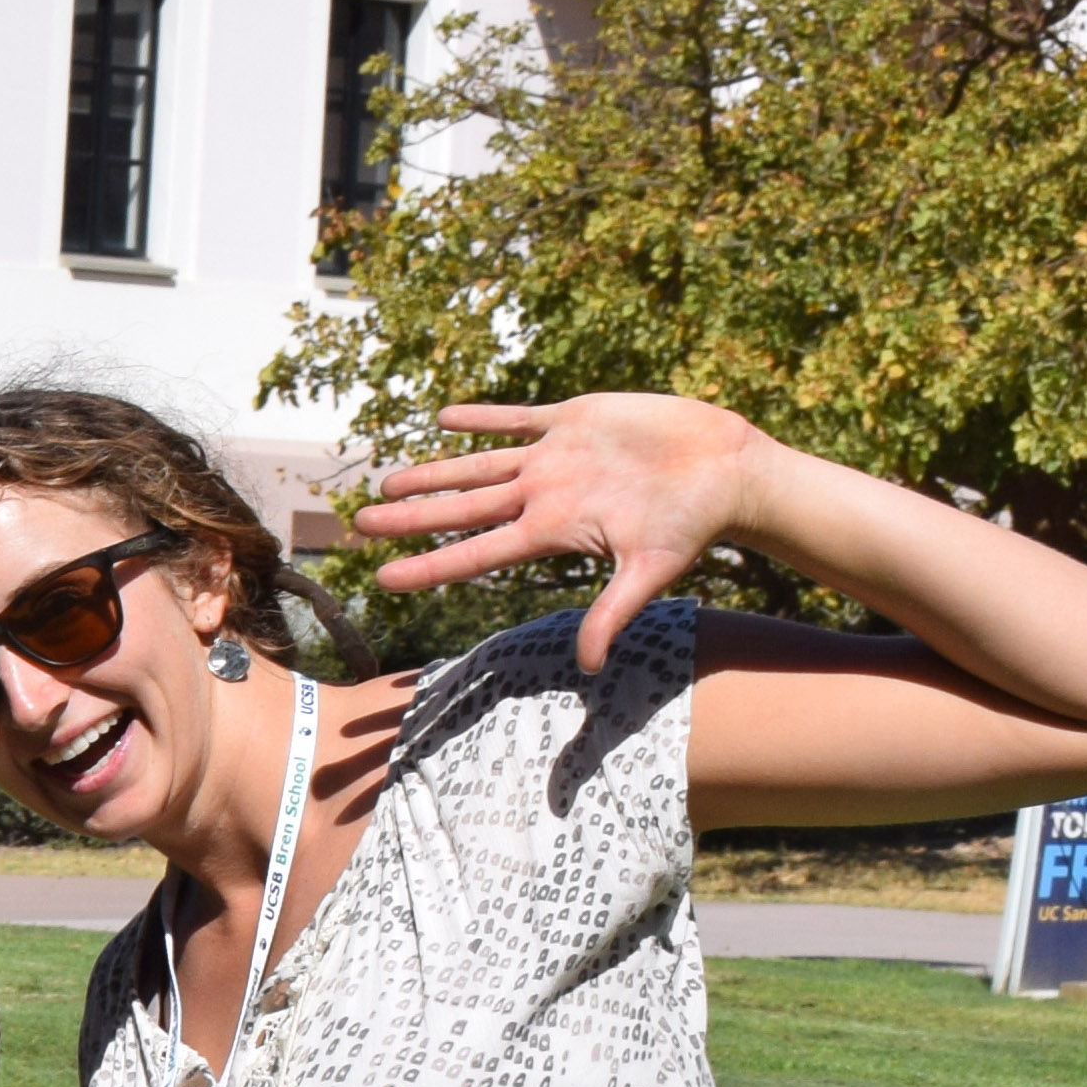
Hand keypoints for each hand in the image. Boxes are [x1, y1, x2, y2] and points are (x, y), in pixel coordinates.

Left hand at [362, 394, 792, 672]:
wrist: (727, 468)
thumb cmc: (692, 524)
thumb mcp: (650, 572)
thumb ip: (612, 614)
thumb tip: (590, 668)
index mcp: (551, 530)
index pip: (475, 553)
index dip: (427, 565)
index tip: (382, 579)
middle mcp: (542, 495)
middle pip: (461, 508)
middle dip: (410, 517)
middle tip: (359, 524)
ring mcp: (553, 457)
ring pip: (476, 465)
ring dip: (433, 471)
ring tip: (388, 481)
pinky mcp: (573, 419)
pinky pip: (516, 419)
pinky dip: (480, 418)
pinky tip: (443, 418)